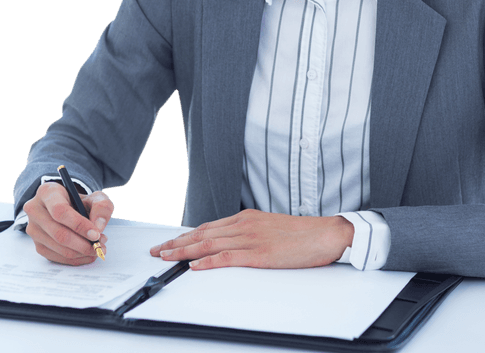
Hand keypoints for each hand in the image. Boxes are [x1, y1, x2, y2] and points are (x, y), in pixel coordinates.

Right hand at [24, 182, 114, 264]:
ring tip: (96, 247)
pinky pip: (57, 257)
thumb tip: (98, 227)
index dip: (79, 225)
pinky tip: (87, 253)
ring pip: (58, 247)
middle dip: (83, 243)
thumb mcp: (95, 197)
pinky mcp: (37, 244)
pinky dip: (75, 259)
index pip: (60, 211)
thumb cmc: (80, 202)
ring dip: (81, 252)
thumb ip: (101, 207)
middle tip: (100, 245)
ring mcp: (33, 229)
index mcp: (47, 192)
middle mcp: (35, 210)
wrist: (68, 208)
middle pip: (58, 233)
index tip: (96, 234)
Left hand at [149, 210, 353, 270]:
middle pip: (202, 233)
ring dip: (185, 252)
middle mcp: (245, 224)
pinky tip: (196, 266)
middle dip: (177, 243)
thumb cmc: (302, 234)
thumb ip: (249, 234)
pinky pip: (228, 257)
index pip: (207, 226)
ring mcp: (252, 238)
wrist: (326, 234)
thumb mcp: (269, 229)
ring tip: (167, 258)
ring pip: (209, 243)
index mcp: (247, 218)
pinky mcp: (261, 253)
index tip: (170, 242)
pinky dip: (209, 261)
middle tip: (158, 251)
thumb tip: (230, 244)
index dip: (185, 235)